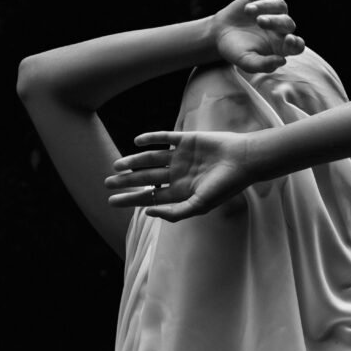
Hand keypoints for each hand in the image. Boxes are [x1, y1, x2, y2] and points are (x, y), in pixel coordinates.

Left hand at [105, 129, 258, 221]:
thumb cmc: (225, 187)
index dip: (130, 199)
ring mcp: (181, 156)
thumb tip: (148, 211)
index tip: (111, 201)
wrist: (243, 161)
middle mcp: (178, 174)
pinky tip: (136, 141)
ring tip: (117, 165)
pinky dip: (150, 138)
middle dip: (126, 181)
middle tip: (107, 182)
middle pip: (146, 178)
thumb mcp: (199, 206)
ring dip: (133, 161)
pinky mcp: (186, 139)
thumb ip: (174, 213)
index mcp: (181, 191)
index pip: (150, 195)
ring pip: (151, 158)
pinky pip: (164, 137)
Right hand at [213, 0, 304, 72]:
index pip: (297, 46)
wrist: (221, 33)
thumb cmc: (236, 51)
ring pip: (280, 4)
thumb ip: (263, 65)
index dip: (296, 43)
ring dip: (265, 6)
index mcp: (281, 47)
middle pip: (288, 22)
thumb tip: (282, 61)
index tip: (289, 40)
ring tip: (248, 10)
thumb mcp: (246, 62)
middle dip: (275, 21)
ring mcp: (274, 12)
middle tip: (259, 22)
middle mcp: (281, 29)